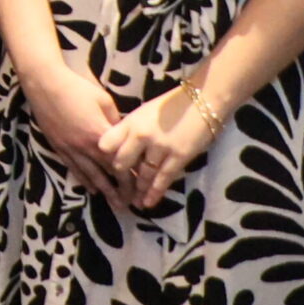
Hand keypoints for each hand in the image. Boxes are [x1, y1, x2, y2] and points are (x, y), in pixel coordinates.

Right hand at [20, 58, 126, 198]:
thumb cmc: (76, 88)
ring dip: (104, 191)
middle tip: (131, 204)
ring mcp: (69, 148)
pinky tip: (92, 189)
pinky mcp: (58, 146)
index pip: (120, 162)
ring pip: (90, 175)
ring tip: (114, 204)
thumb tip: (124, 135)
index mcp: (99, 134)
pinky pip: (73, 168)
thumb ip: (115, 122)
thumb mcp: (104, 101)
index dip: (132, 177)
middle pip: (106, 173)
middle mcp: (85, 146)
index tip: (142, 187)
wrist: (44, 83)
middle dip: (120, 190)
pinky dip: (84, 180)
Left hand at [97, 85, 217, 210]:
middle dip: (119, 178)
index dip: (103, 156)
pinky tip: (148, 203)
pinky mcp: (179, 157)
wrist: (202, 101)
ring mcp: (160, 147)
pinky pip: (163, 179)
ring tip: (132, 202)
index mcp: (130, 122)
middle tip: (118, 190)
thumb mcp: (142, 113)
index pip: (107, 144)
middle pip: (122, 162)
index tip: (102, 166)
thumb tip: (116, 147)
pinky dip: (155, 193)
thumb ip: (128, 130)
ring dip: (137, 190)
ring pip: (143, 174)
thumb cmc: (169, 106)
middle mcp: (141, 135)